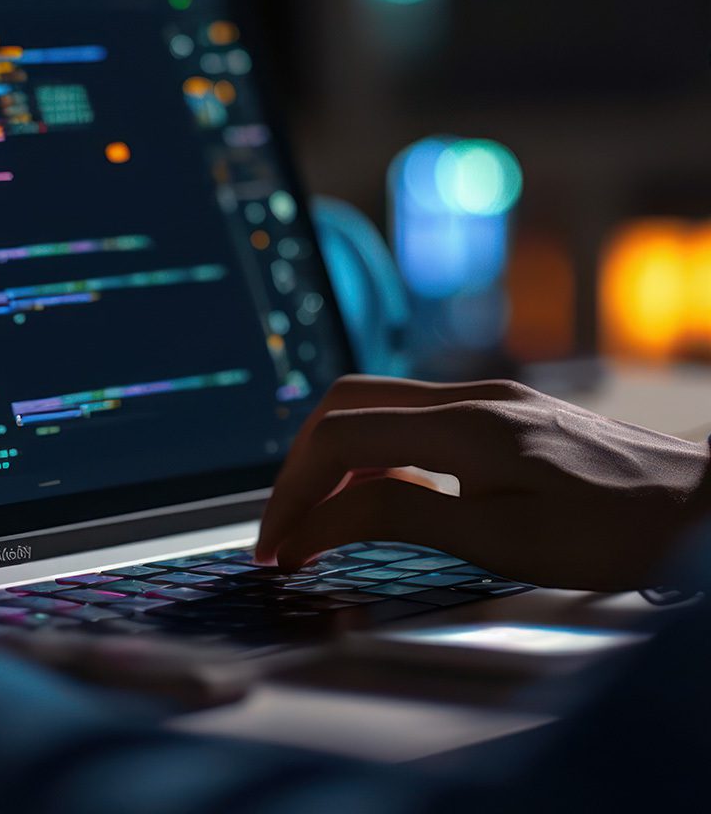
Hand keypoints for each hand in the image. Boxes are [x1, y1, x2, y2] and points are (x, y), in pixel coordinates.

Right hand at [255, 376, 710, 590]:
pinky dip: (373, 456)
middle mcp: (467, 396)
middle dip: (299, 470)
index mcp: (463, 425)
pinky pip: (409, 418)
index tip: (276, 547)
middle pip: (343, 407)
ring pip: (372, 407)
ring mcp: (485, 398)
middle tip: (285, 532)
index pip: (339, 440)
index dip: (294, 494)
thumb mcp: (502, 542)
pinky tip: (377, 496)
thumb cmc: (616, 532)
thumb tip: (321, 521)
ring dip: (333, 462)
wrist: (703, 504)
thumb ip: (402, 518)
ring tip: (320, 524)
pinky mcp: (500, 413)